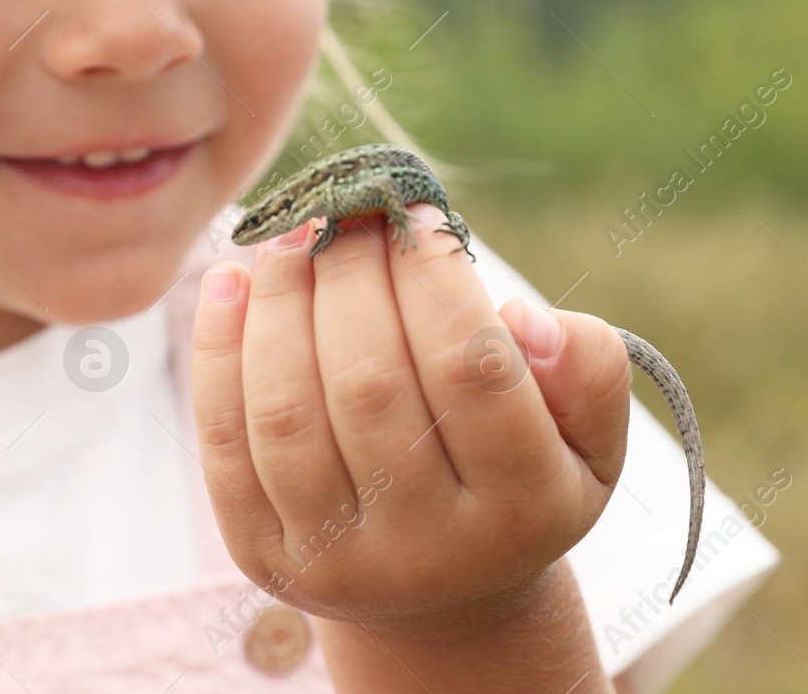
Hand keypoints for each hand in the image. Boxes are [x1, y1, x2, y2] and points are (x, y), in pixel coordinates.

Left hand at [191, 202, 631, 640]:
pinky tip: (228, 280)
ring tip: (292, 232)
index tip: (416, 213)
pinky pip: (225, 444)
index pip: (472, 370)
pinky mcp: (263, 555)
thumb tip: (517, 316)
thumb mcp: (591, 437)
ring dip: (279, 301)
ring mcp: (336, 558)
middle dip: (350, 274)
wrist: (446, 597)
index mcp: (523, 508)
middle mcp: (427, 547)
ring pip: (287, 411)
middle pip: (370, 384)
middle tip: (349, 210)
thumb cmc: (521, 477)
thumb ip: (588, 369)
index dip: (435, 276)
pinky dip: (217, 352)